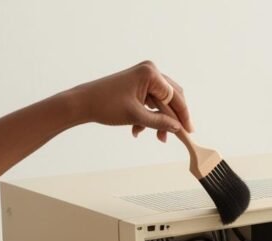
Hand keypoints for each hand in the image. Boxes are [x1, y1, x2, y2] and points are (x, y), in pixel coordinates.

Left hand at [68, 60, 191, 142]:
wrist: (82, 103)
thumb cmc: (105, 105)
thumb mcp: (136, 116)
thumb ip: (160, 122)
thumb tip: (178, 128)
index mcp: (150, 73)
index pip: (174, 97)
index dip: (183, 116)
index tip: (189, 132)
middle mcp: (149, 71)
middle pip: (171, 98)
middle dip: (172, 119)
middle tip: (178, 135)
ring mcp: (143, 77)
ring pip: (161, 103)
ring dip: (159, 120)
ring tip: (158, 137)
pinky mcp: (137, 85)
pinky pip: (151, 102)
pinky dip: (149, 116)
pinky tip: (138, 130)